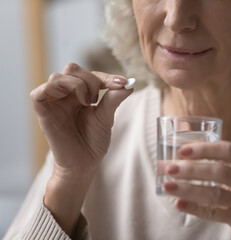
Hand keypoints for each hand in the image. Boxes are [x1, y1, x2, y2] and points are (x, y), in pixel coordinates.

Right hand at [30, 63, 132, 235]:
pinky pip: (38, 93)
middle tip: (98, 99)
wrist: (84, 164)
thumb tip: (129, 83)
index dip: (106, 76)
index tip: (122, 83)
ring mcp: (53, 103)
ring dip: (78, 85)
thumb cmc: (93, 142)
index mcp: (79, 94)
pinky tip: (75, 103)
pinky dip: (54, 90)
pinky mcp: (43, 113)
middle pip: (72, 68)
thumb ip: (113, 99)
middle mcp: (65, 95)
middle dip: (91, 79)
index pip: (89, 74)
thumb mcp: (106, 117)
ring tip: (87, 103)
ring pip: (57, 77)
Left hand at [161, 141, 230, 239]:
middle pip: (219, 171)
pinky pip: (215, 213)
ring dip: (188, 188)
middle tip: (168, 167)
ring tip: (167, 185)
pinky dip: (195, 208)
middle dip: (190, 169)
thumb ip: (226, 161)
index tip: (181, 149)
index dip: (203, 148)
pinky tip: (179, 203)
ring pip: (214, 194)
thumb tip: (185, 152)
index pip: (227, 150)